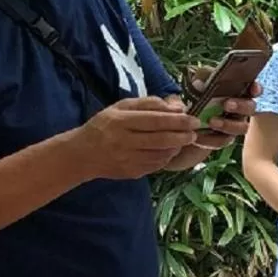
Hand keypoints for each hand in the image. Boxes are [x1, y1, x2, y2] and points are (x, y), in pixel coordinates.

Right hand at [69, 96, 198, 179]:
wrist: (82, 154)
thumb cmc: (105, 125)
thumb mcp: (121, 107)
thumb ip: (149, 104)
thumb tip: (177, 107)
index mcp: (120, 121)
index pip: (155, 120)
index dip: (178, 121)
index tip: (194, 120)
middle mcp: (124, 141)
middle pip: (162, 139)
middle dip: (183, 135)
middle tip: (195, 131)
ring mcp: (128, 159)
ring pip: (162, 154)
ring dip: (178, 147)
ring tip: (184, 139)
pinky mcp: (132, 172)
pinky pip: (157, 165)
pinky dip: (167, 157)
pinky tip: (170, 150)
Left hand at [186, 67, 260, 147]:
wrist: (184, 119)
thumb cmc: (197, 95)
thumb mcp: (197, 83)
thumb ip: (201, 78)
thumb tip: (200, 82)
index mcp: (238, 92)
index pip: (253, 89)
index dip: (256, 89)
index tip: (253, 88)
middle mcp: (241, 109)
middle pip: (251, 108)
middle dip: (241, 106)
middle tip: (226, 105)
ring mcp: (235, 125)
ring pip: (242, 127)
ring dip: (228, 124)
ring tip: (211, 122)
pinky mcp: (224, 139)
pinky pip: (223, 140)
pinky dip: (210, 138)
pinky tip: (198, 135)